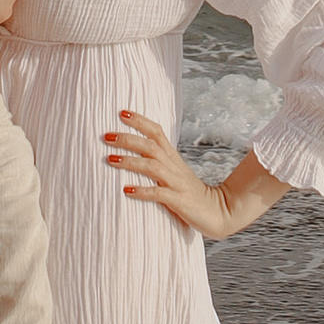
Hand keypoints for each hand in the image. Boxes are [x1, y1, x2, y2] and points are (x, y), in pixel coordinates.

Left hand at [104, 108, 254, 241]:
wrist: (217, 211)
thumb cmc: (190, 192)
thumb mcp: (174, 172)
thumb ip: (158, 161)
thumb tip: (133, 152)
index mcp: (172, 157)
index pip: (156, 132)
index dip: (140, 121)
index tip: (120, 113)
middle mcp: (173, 166)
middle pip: (150, 145)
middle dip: (127, 139)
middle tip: (106, 136)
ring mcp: (176, 183)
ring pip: (152, 166)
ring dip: (130, 162)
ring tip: (111, 159)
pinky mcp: (178, 200)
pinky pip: (158, 194)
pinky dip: (142, 191)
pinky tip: (127, 191)